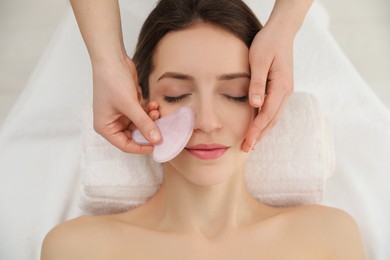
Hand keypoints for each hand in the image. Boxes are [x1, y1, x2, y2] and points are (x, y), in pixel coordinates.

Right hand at [92, 56, 160, 152]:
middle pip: (134, 135)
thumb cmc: (112, 81)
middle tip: (161, 127)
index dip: (141, 147)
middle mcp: (112, 123)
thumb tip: (157, 140)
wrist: (112, 58)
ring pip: (140, 124)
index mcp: (105, 127)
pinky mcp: (129, 105)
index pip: (125, 145)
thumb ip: (144, 123)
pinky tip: (154, 105)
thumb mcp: (129, 105)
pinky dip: (148, 111)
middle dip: (147, 130)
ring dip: (150, 120)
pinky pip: (142, 114)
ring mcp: (121, 114)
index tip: (157, 145)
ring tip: (156, 111)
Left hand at [242, 25, 293, 151]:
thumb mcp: (259, 60)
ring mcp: (284, 91)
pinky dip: (265, 120)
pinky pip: (273, 109)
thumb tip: (255, 105)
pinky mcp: (280, 88)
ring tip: (251, 143)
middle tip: (246, 149)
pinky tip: (257, 126)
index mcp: (281, 87)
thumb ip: (257, 83)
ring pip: (273, 116)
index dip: (256, 130)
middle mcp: (285, 92)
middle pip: (272, 119)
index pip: (267, 114)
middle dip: (259, 136)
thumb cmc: (268, 43)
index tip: (247, 142)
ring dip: (263, 130)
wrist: (281, 32)